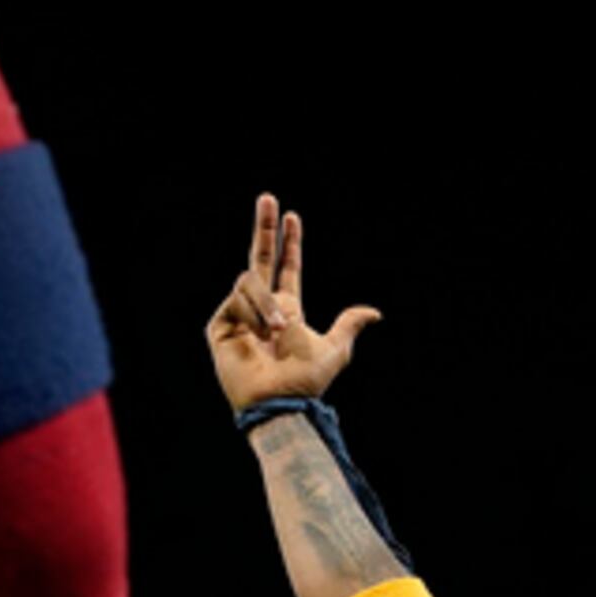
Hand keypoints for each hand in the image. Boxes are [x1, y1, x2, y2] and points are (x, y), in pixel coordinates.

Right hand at [206, 194, 380, 413]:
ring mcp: (239, 314)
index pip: (286, 268)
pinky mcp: (220, 324)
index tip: (292, 216)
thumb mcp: (336, 349)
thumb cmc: (306, 380)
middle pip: (260, 258)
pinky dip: (254, 315)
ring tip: (278, 331)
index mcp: (287, 308)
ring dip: (267, 304)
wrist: (281, 399)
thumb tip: (375, 313)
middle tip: (269, 197)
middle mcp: (262, 307)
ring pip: (250, 281)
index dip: (290, 243)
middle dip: (265, 227)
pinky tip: (258, 337)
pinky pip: (237, 299)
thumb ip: (349, 325)